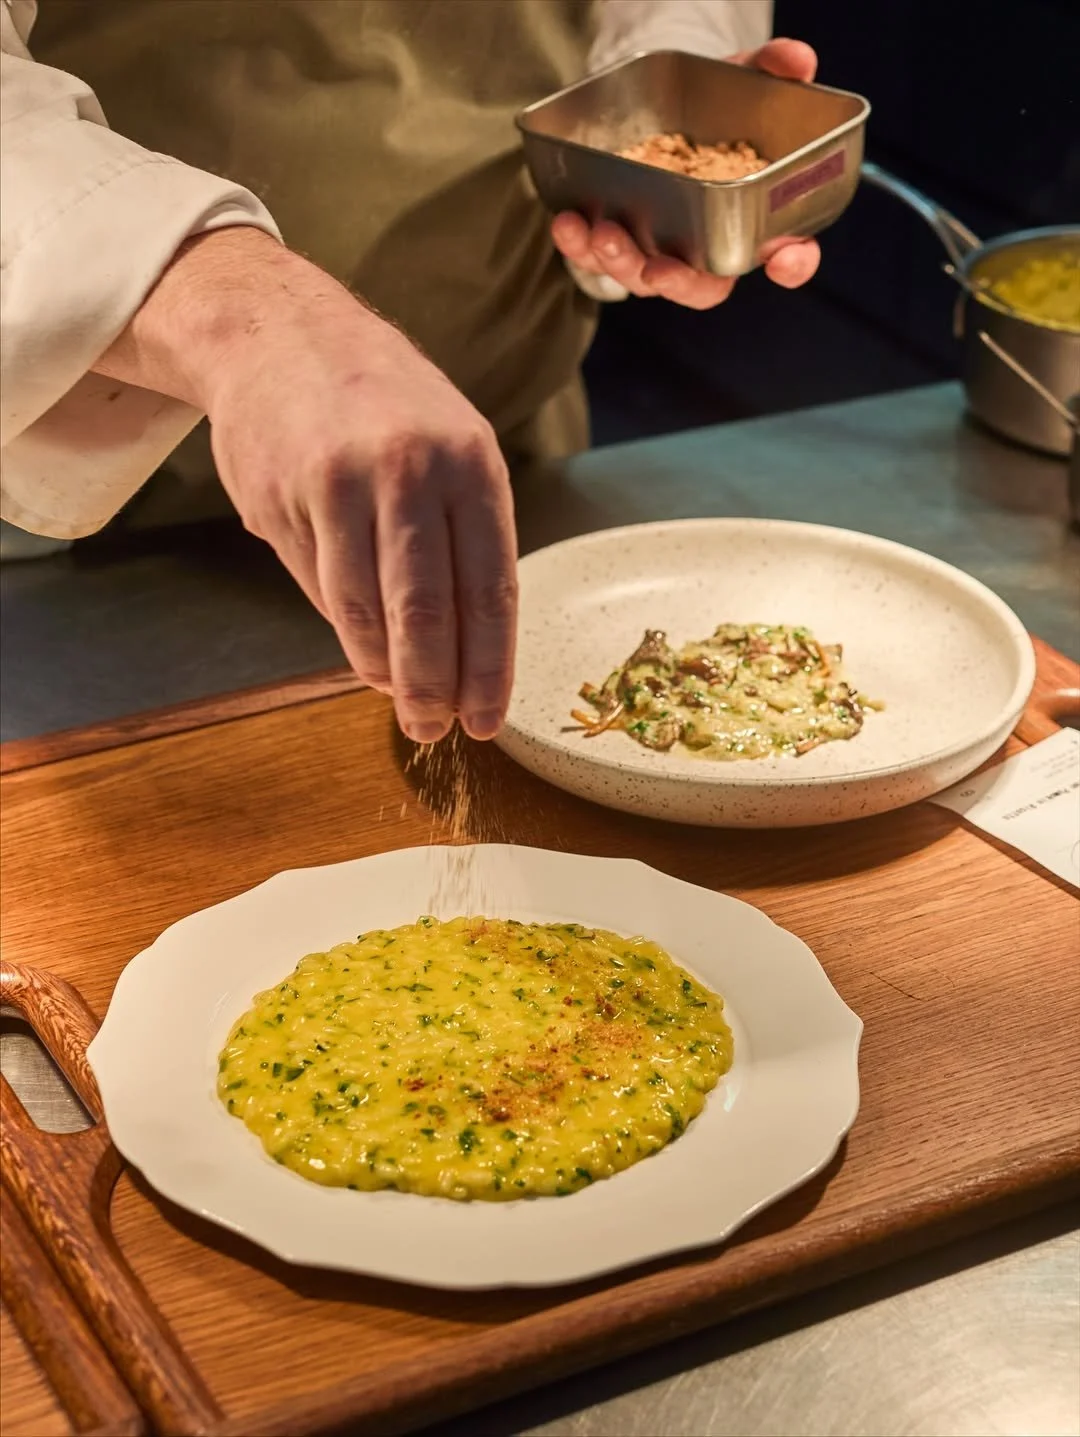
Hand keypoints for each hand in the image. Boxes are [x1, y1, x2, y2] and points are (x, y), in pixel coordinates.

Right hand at [95, 229, 516, 744]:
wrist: (278, 332)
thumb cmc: (384, 403)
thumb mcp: (451, 446)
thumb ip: (463, 535)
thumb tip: (464, 646)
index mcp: (469, 462)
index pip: (489, 588)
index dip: (489, 666)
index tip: (488, 718)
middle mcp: (408, 470)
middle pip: (426, 611)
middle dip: (433, 686)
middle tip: (435, 731)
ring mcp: (339, 483)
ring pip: (365, 610)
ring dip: (383, 669)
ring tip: (398, 699)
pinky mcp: (281, 499)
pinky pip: (318, 587)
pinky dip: (344, 630)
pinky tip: (362, 651)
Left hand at [550, 38, 821, 308]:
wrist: (660, 106)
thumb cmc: (715, 108)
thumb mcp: (743, 80)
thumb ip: (771, 69)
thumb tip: (795, 60)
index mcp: (756, 220)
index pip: (789, 255)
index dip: (793, 262)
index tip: (785, 259)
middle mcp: (709, 248)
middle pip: (704, 288)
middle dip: (680, 283)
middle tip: (659, 271)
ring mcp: (661, 252)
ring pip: (645, 279)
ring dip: (622, 264)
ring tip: (603, 234)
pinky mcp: (618, 245)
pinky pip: (597, 259)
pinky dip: (580, 246)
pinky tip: (569, 223)